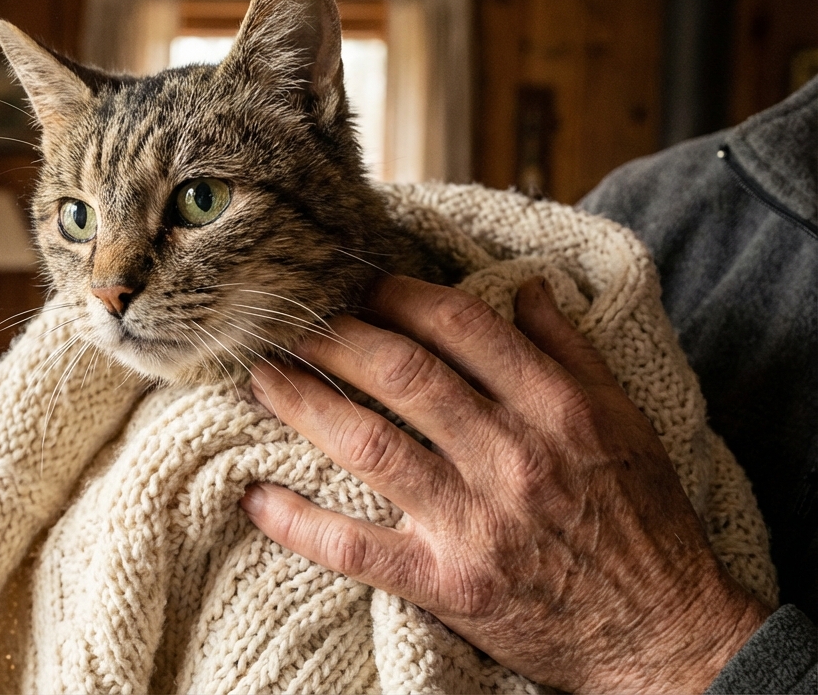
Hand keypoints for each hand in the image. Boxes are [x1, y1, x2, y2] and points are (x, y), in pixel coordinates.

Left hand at [241, 275, 769, 692]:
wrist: (664, 635)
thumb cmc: (643, 521)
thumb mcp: (627, 422)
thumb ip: (572, 350)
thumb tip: (525, 287)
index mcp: (557, 409)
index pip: (460, 326)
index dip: (397, 295)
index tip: (358, 284)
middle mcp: (513, 457)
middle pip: (402, 373)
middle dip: (334, 336)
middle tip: (292, 319)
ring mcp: (476, 523)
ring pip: (368, 443)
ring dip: (302, 403)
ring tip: (260, 376)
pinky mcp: (448, 585)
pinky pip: (356, 548)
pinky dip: (298, 522)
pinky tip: (255, 496)